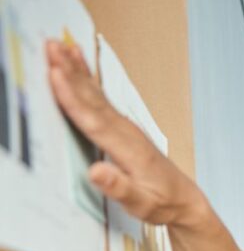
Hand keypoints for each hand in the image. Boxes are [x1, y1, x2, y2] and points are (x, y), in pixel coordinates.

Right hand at [45, 39, 206, 227]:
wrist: (185, 201)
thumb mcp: (142, 204)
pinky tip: (78, 62)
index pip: (95, 121)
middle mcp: (128, 133)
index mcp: (130, 151)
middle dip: (70, 74)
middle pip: (94, 100)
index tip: (56, 76)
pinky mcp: (124, 127)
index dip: (74, 99)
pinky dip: (87, 79)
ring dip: (76, 70)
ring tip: (57, 46)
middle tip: (50, 47)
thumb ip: (119, 188)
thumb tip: (97, 171)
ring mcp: (127, 127)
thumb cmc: (163, 204)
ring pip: (96, 95)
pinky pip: (101, 98)